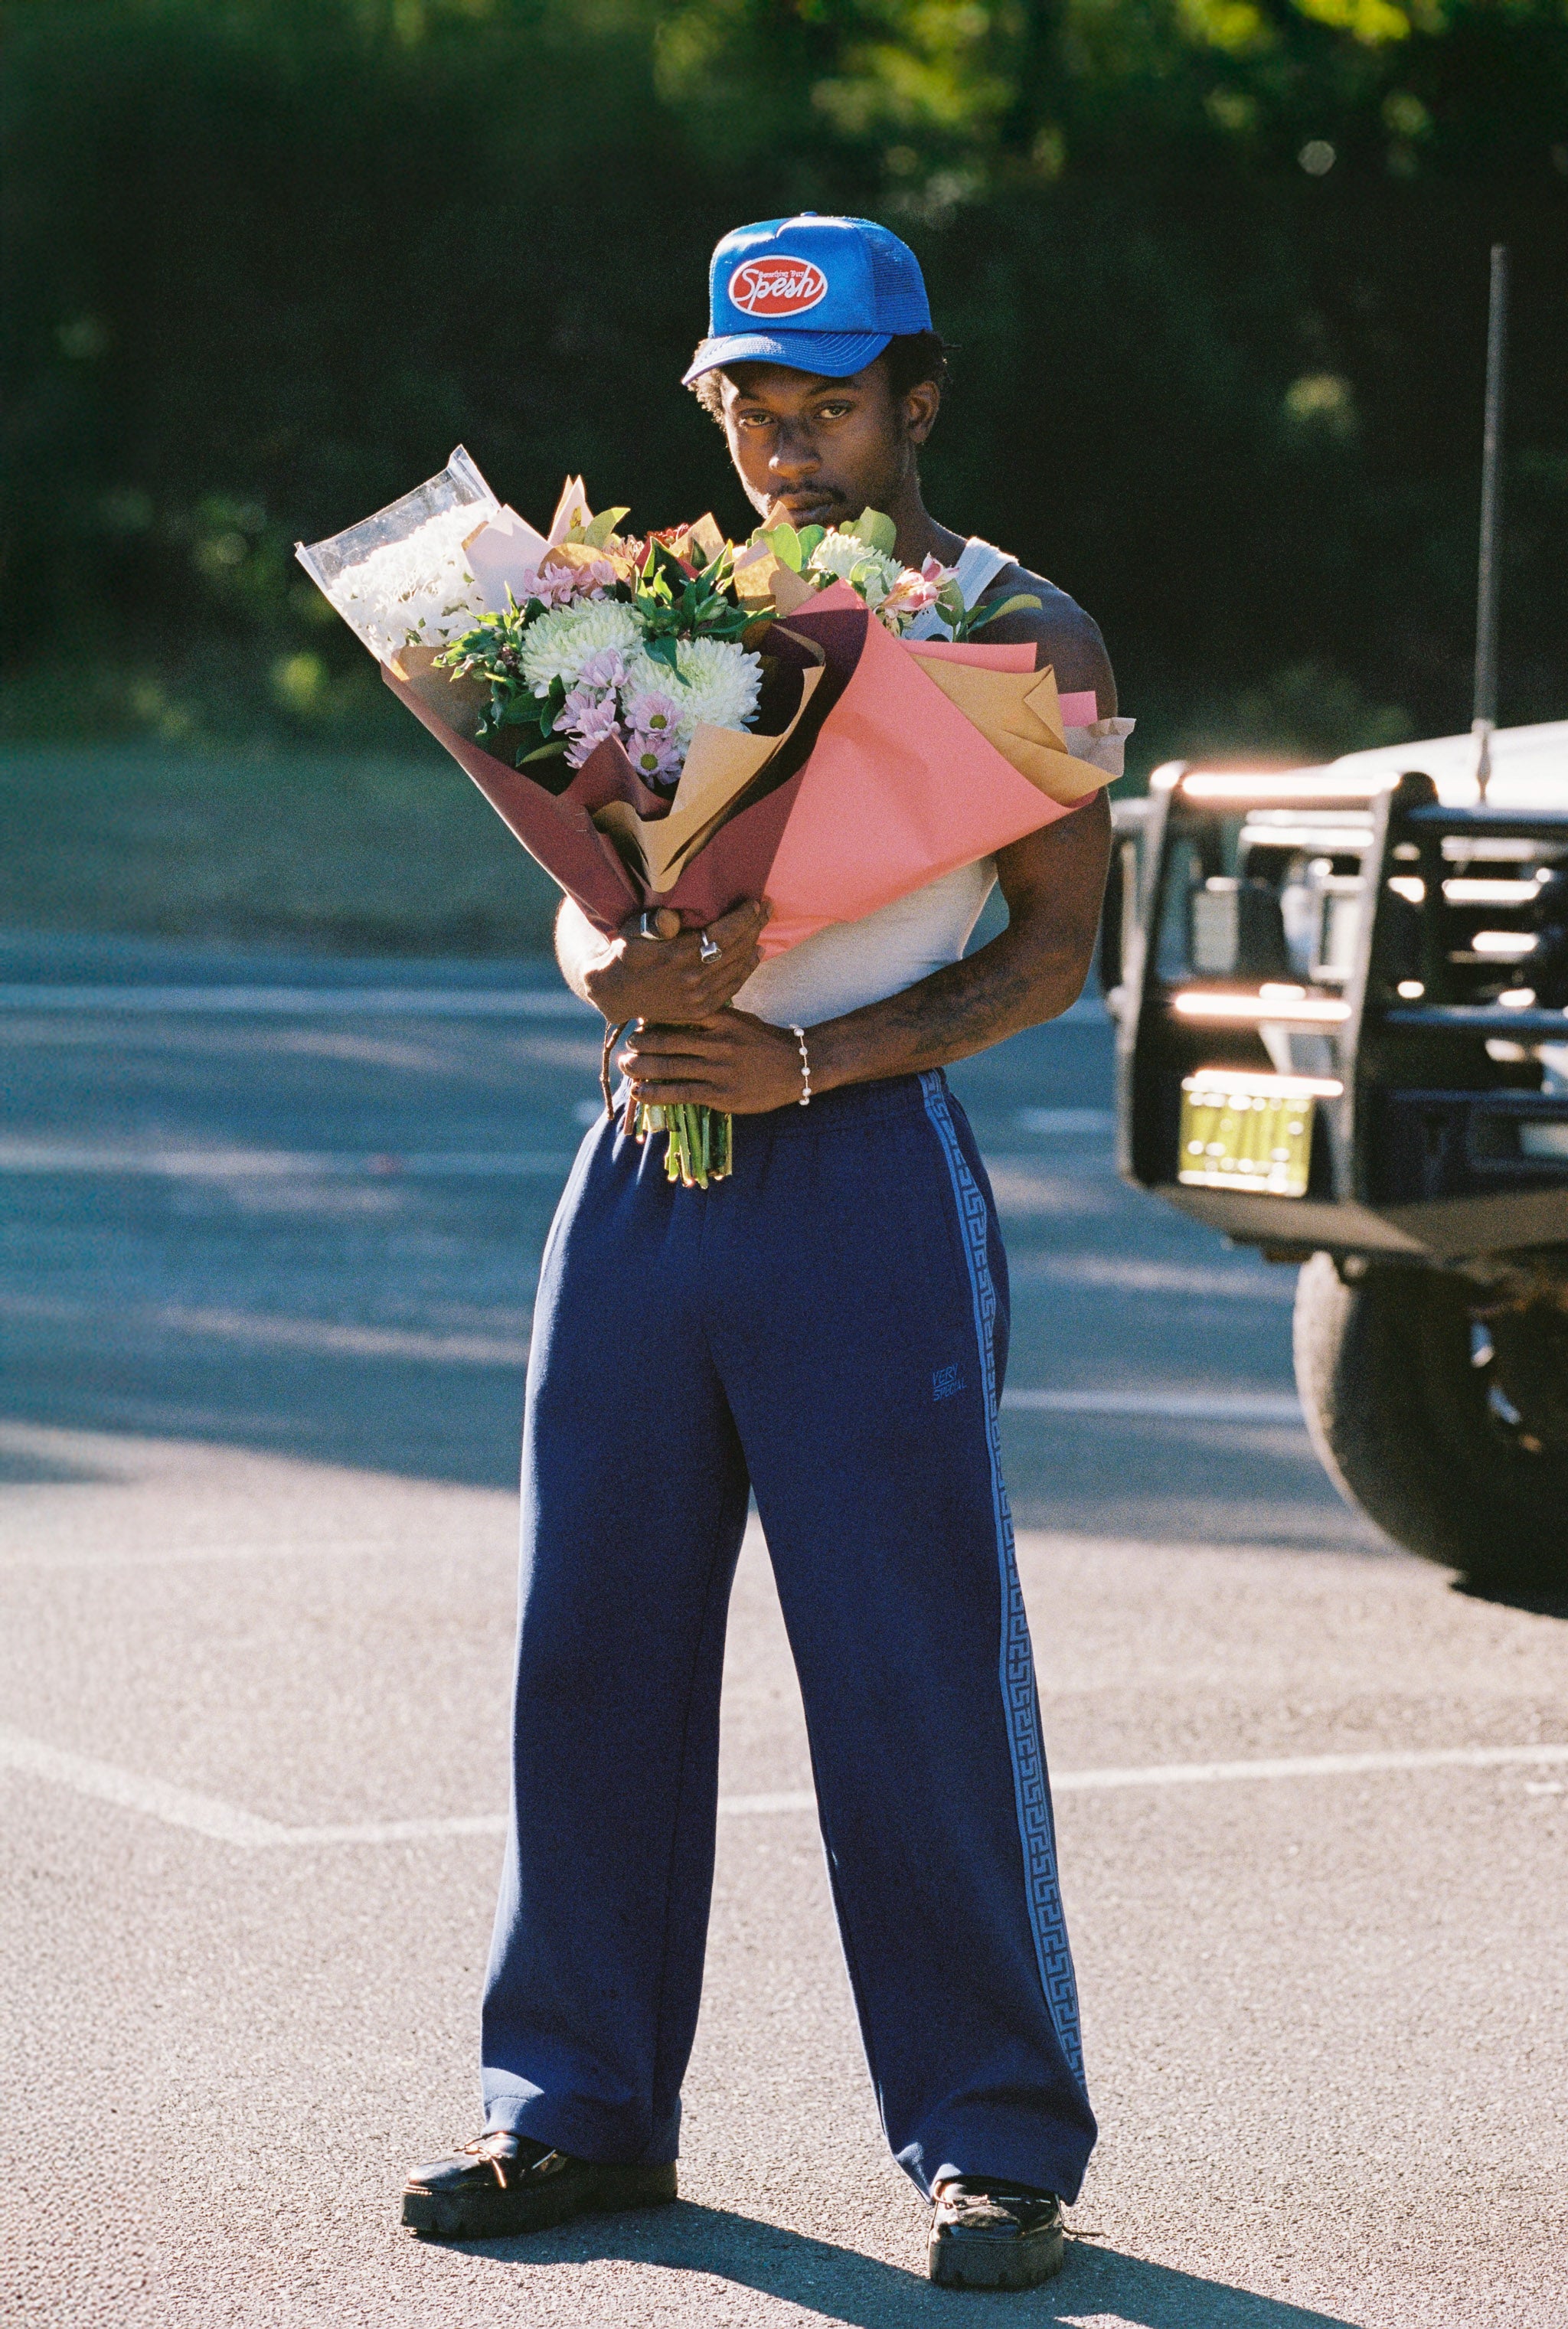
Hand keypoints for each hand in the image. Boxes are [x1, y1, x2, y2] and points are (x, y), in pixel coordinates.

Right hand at [578, 900, 767, 1026]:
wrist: (616, 994)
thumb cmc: (626, 954)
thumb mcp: (634, 931)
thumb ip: (656, 923)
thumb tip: (672, 917)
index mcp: (679, 954)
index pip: (724, 933)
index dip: (743, 917)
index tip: (754, 902)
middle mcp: (693, 976)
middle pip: (737, 948)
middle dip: (755, 924)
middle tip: (768, 907)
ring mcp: (699, 996)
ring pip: (738, 966)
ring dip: (754, 944)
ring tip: (763, 925)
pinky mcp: (702, 1008)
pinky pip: (734, 986)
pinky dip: (748, 969)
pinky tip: (756, 954)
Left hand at [620, 1010, 806, 1114]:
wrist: (798, 1066)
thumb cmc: (765, 1042)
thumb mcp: (742, 1019)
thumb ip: (713, 1017)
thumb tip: (677, 1013)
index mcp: (723, 1019)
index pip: (680, 1014)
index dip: (654, 1018)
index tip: (638, 1021)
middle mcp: (719, 1042)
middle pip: (669, 1040)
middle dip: (642, 1043)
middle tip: (628, 1044)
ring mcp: (719, 1069)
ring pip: (670, 1067)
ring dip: (642, 1067)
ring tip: (626, 1066)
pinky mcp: (720, 1095)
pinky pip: (681, 1093)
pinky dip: (655, 1092)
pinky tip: (638, 1092)